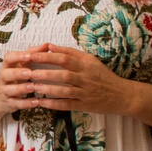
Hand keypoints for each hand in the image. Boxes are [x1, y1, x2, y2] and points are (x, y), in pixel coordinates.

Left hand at [0, 43, 130, 115]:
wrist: (123, 95)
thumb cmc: (103, 76)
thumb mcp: (90, 60)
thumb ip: (70, 53)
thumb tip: (49, 45)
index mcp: (86, 65)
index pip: (65, 58)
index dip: (48, 57)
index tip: (32, 55)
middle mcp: (86, 78)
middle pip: (64, 74)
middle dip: (45, 73)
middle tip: (28, 72)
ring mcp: (85, 92)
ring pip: (65, 91)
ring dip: (48, 89)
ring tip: (33, 87)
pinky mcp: (84, 105)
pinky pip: (67, 104)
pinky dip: (54, 104)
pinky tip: (41, 103)